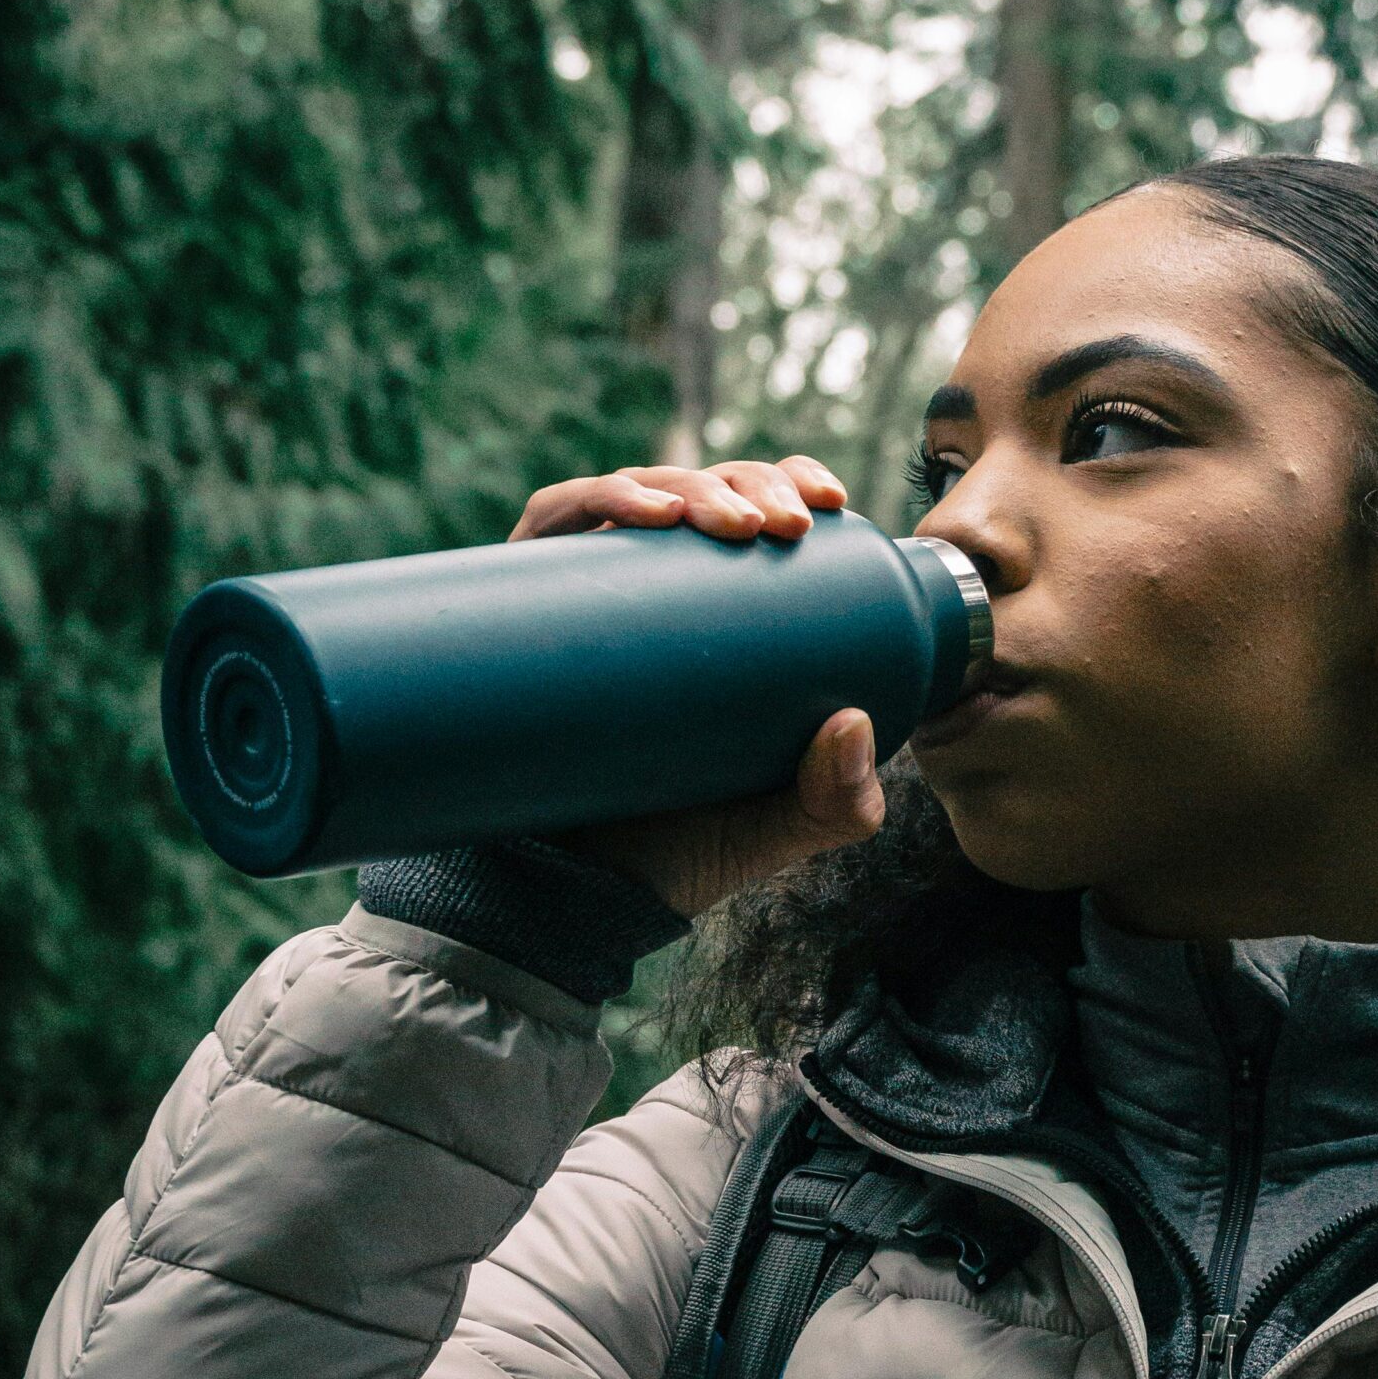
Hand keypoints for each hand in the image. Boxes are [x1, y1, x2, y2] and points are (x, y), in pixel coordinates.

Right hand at [511, 456, 888, 916]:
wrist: (572, 896)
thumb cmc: (680, 850)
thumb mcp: (781, 825)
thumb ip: (838, 801)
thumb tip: (853, 723)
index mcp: (720, 615)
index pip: (756, 513)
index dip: (789, 481)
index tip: (826, 499)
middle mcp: (652, 590)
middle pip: (703, 492)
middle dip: (747, 482)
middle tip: (778, 523)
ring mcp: (586, 592)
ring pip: (634, 495)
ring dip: (682, 485)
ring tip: (719, 520)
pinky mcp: (524, 601)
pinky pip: (553, 524)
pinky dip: (596, 500)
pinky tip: (642, 514)